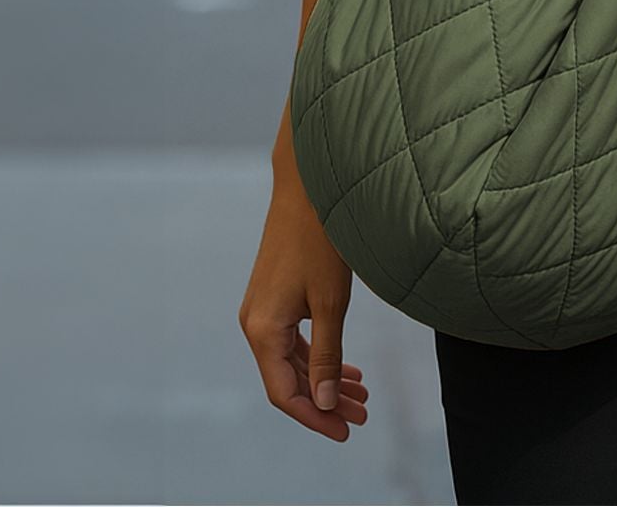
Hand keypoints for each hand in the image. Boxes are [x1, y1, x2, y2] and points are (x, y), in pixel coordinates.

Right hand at [240, 179, 370, 441]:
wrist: (308, 185)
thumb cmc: (321, 239)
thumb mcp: (329, 302)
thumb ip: (325, 354)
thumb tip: (322, 402)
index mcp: (262, 330)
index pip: (285, 393)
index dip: (315, 417)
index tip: (346, 430)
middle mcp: (255, 323)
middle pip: (290, 379)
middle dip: (326, 400)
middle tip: (362, 414)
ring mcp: (263, 309)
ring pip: (294, 360)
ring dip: (325, 379)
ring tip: (361, 393)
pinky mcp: (275, 296)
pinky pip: (294, 340)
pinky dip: (320, 355)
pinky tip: (346, 366)